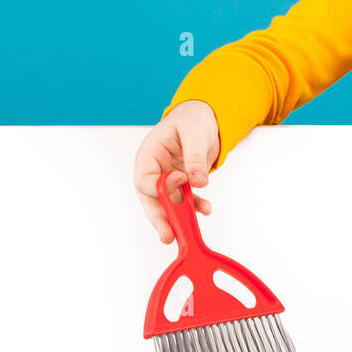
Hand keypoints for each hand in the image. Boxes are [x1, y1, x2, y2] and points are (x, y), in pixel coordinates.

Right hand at [133, 99, 220, 242]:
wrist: (204, 117)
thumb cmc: (192, 119)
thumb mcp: (194, 133)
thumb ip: (194, 157)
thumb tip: (198, 180)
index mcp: (149, 154)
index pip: (145, 178)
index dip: (161, 186)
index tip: (181, 181)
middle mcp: (154, 169)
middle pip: (151, 198)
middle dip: (160, 217)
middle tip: (167, 234)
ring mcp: (167, 177)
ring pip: (168, 203)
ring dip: (178, 216)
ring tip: (187, 232)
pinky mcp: (181, 182)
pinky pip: (184, 199)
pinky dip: (194, 206)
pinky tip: (205, 209)